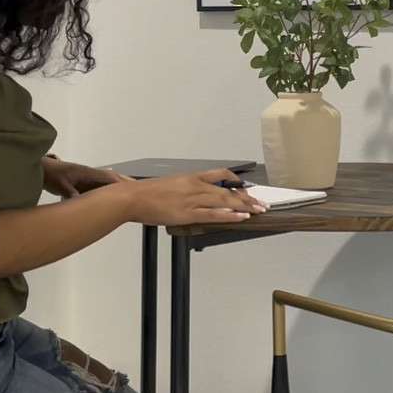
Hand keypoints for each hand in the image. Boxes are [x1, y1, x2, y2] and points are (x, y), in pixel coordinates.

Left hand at [42, 157, 126, 199]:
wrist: (42, 169)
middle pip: (112, 180)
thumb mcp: (61, 186)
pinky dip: (107, 192)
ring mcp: (88, 178)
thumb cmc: (51, 173)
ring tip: (130, 195)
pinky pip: (99, 187)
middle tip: (139, 192)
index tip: (133, 189)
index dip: (122, 184)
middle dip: (125, 184)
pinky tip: (110, 199)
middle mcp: (90, 174)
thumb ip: (72, 194)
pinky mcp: (83, 183)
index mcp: (87, 172)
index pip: (109, 178)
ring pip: (106, 184)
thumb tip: (82, 202)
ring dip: (117, 188)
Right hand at [124, 170, 266, 228]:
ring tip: (258, 211)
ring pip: (225, 201)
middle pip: (228, 190)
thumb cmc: (146, 193)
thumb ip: (183, 189)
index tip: (245, 188)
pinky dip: (230, 216)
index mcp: (191, 177)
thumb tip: (192, 196)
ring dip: (244, 206)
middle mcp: (195, 186)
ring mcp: (193, 199)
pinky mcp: (188, 213)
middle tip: (260, 203)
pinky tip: (241, 218)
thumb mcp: (169, 185)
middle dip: (247, 197)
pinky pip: (214, 214)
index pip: (220, 174)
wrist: (132, 197)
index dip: (236, 181)